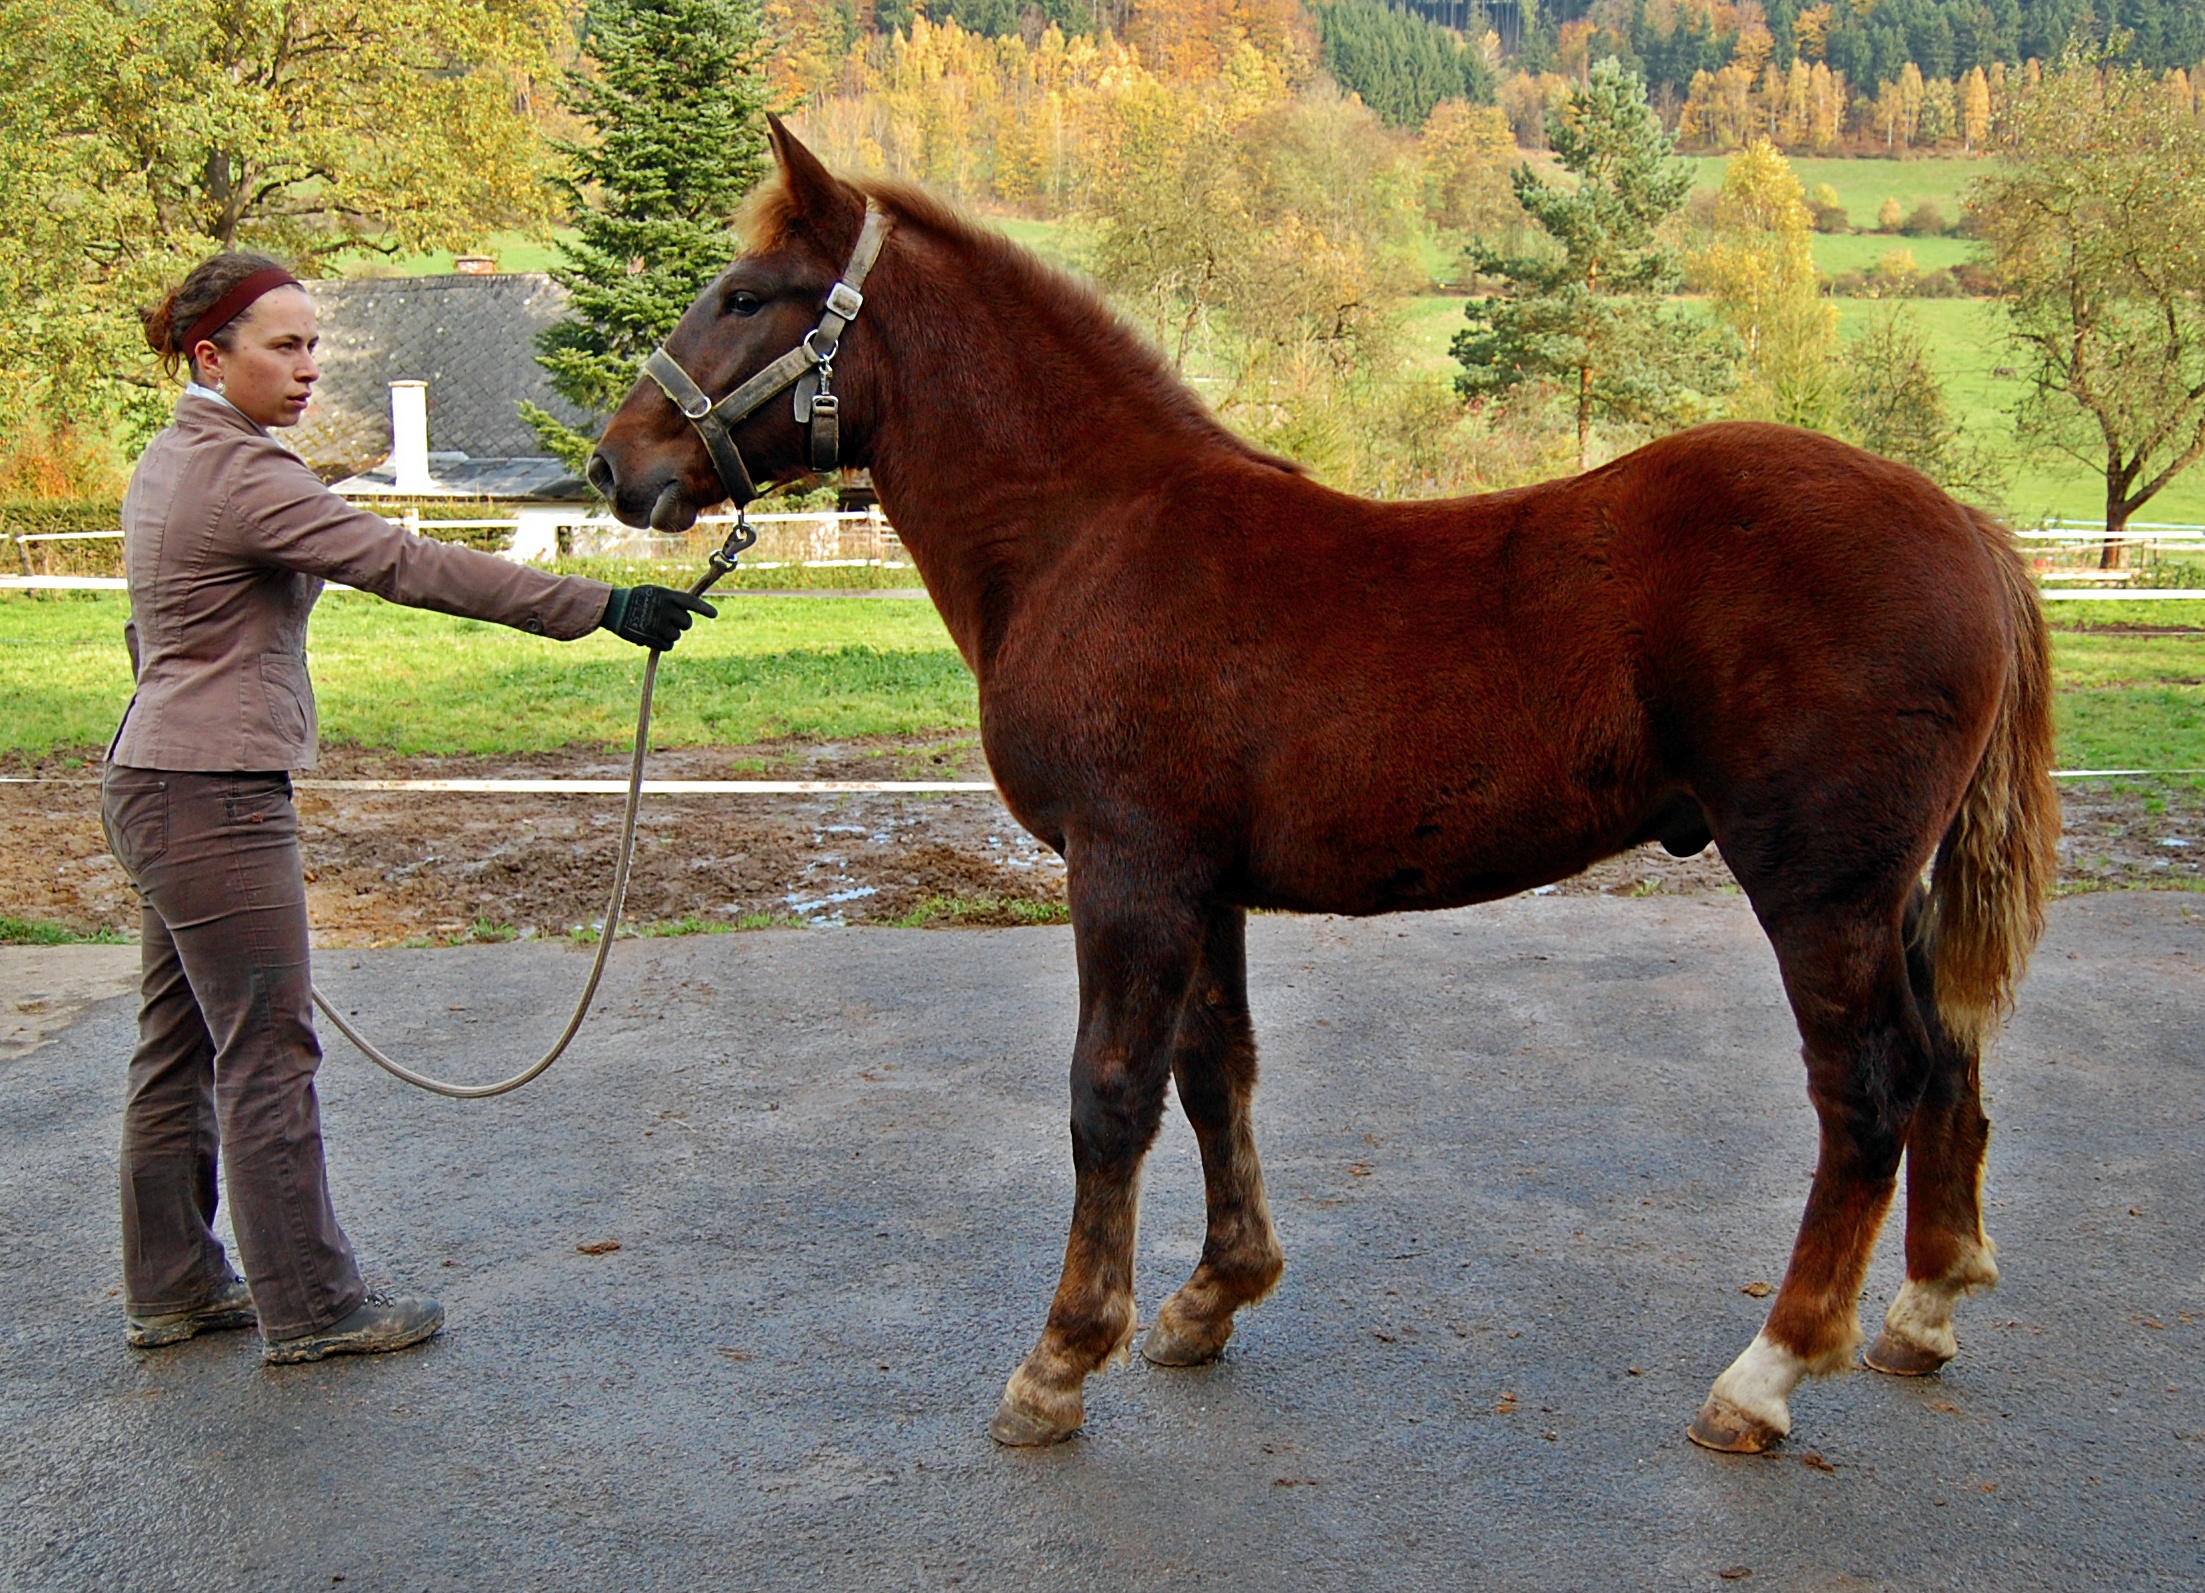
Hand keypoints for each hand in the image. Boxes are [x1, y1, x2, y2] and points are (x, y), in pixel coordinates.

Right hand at [599, 585, 717, 650]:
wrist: (613, 607)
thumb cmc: (636, 598)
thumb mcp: (655, 592)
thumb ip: (672, 600)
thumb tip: (689, 610)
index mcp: (668, 595)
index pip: (692, 603)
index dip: (704, 609)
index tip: (714, 615)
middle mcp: (666, 609)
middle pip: (687, 623)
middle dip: (681, 624)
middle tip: (669, 621)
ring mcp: (658, 624)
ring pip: (677, 636)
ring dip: (670, 634)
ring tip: (656, 627)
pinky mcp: (651, 637)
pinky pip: (668, 646)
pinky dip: (663, 644)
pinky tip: (653, 637)